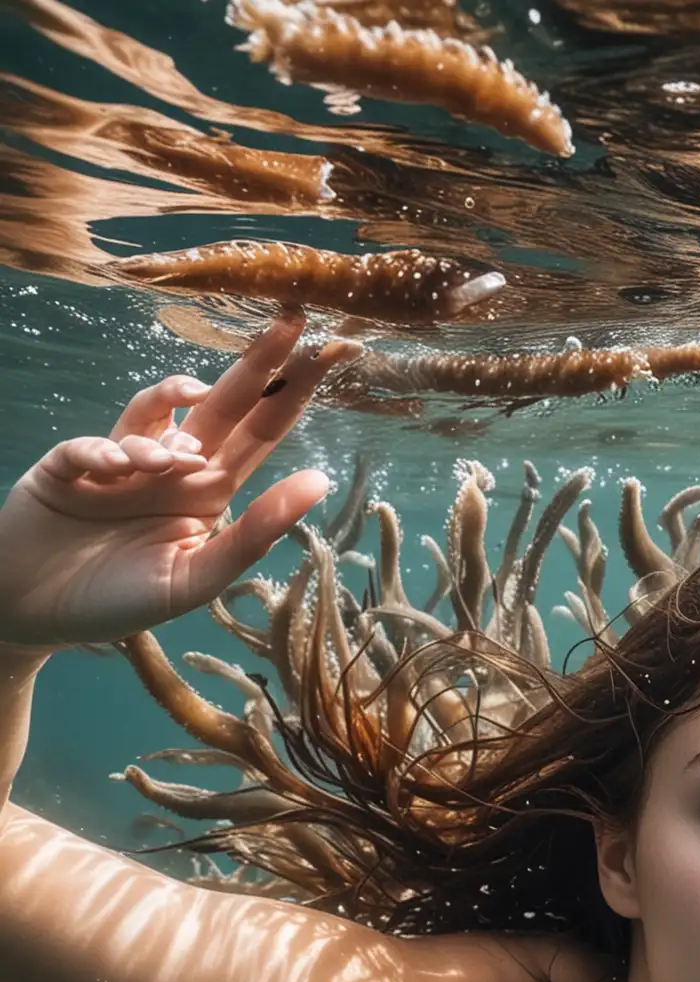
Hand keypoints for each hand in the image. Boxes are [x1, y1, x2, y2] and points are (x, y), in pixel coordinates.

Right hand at [0, 314, 360, 650]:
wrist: (38, 614)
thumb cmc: (123, 600)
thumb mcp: (198, 578)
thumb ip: (256, 533)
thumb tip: (319, 480)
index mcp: (210, 489)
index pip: (262, 431)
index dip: (294, 391)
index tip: (334, 351)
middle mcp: (172, 466)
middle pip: (222, 402)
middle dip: (258, 362)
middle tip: (293, 321)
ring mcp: (119, 461)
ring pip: (152, 411)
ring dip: (170, 415)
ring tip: (174, 459)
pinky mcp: (67, 469)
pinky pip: (88, 445)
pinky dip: (104, 452)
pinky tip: (114, 469)